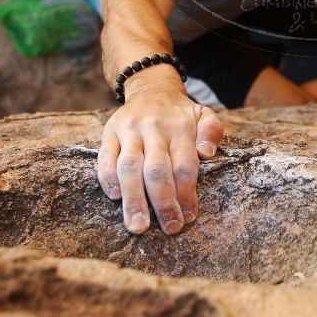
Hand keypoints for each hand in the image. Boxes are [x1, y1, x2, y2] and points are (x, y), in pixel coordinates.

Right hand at [97, 83, 223, 234]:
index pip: (184, 166)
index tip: (190, 217)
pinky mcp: (109, 132)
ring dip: (134, 199)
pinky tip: (116, 198)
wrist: (151, 89)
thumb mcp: (204, 115)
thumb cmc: (180, 113)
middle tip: (169, 228)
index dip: (187, 194)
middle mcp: (154, 128)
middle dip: (164, 203)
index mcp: (180, 128)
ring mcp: (129, 130)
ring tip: (138, 226)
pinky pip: (105, 158)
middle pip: (157, 171)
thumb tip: (206, 153)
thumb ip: (211, 132)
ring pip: (130, 167)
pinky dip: (108, 179)